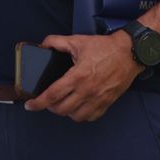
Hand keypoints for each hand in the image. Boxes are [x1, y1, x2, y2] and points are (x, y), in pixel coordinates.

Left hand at [23, 32, 141, 121]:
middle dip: (50, 107)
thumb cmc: (105, 48)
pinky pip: (91, 117)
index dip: (38, 103)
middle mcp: (87, 91)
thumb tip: (43, 45)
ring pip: (75, 117)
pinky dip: (82, 115)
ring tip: (64, 103)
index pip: (53, 95)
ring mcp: (98, 99)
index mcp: (78, 76)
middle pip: (61, 109)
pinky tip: (79, 106)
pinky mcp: (107, 103)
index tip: (30, 105)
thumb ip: (57, 42)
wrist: (129, 53)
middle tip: (48, 100)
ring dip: (66, 112)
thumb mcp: (78, 41)